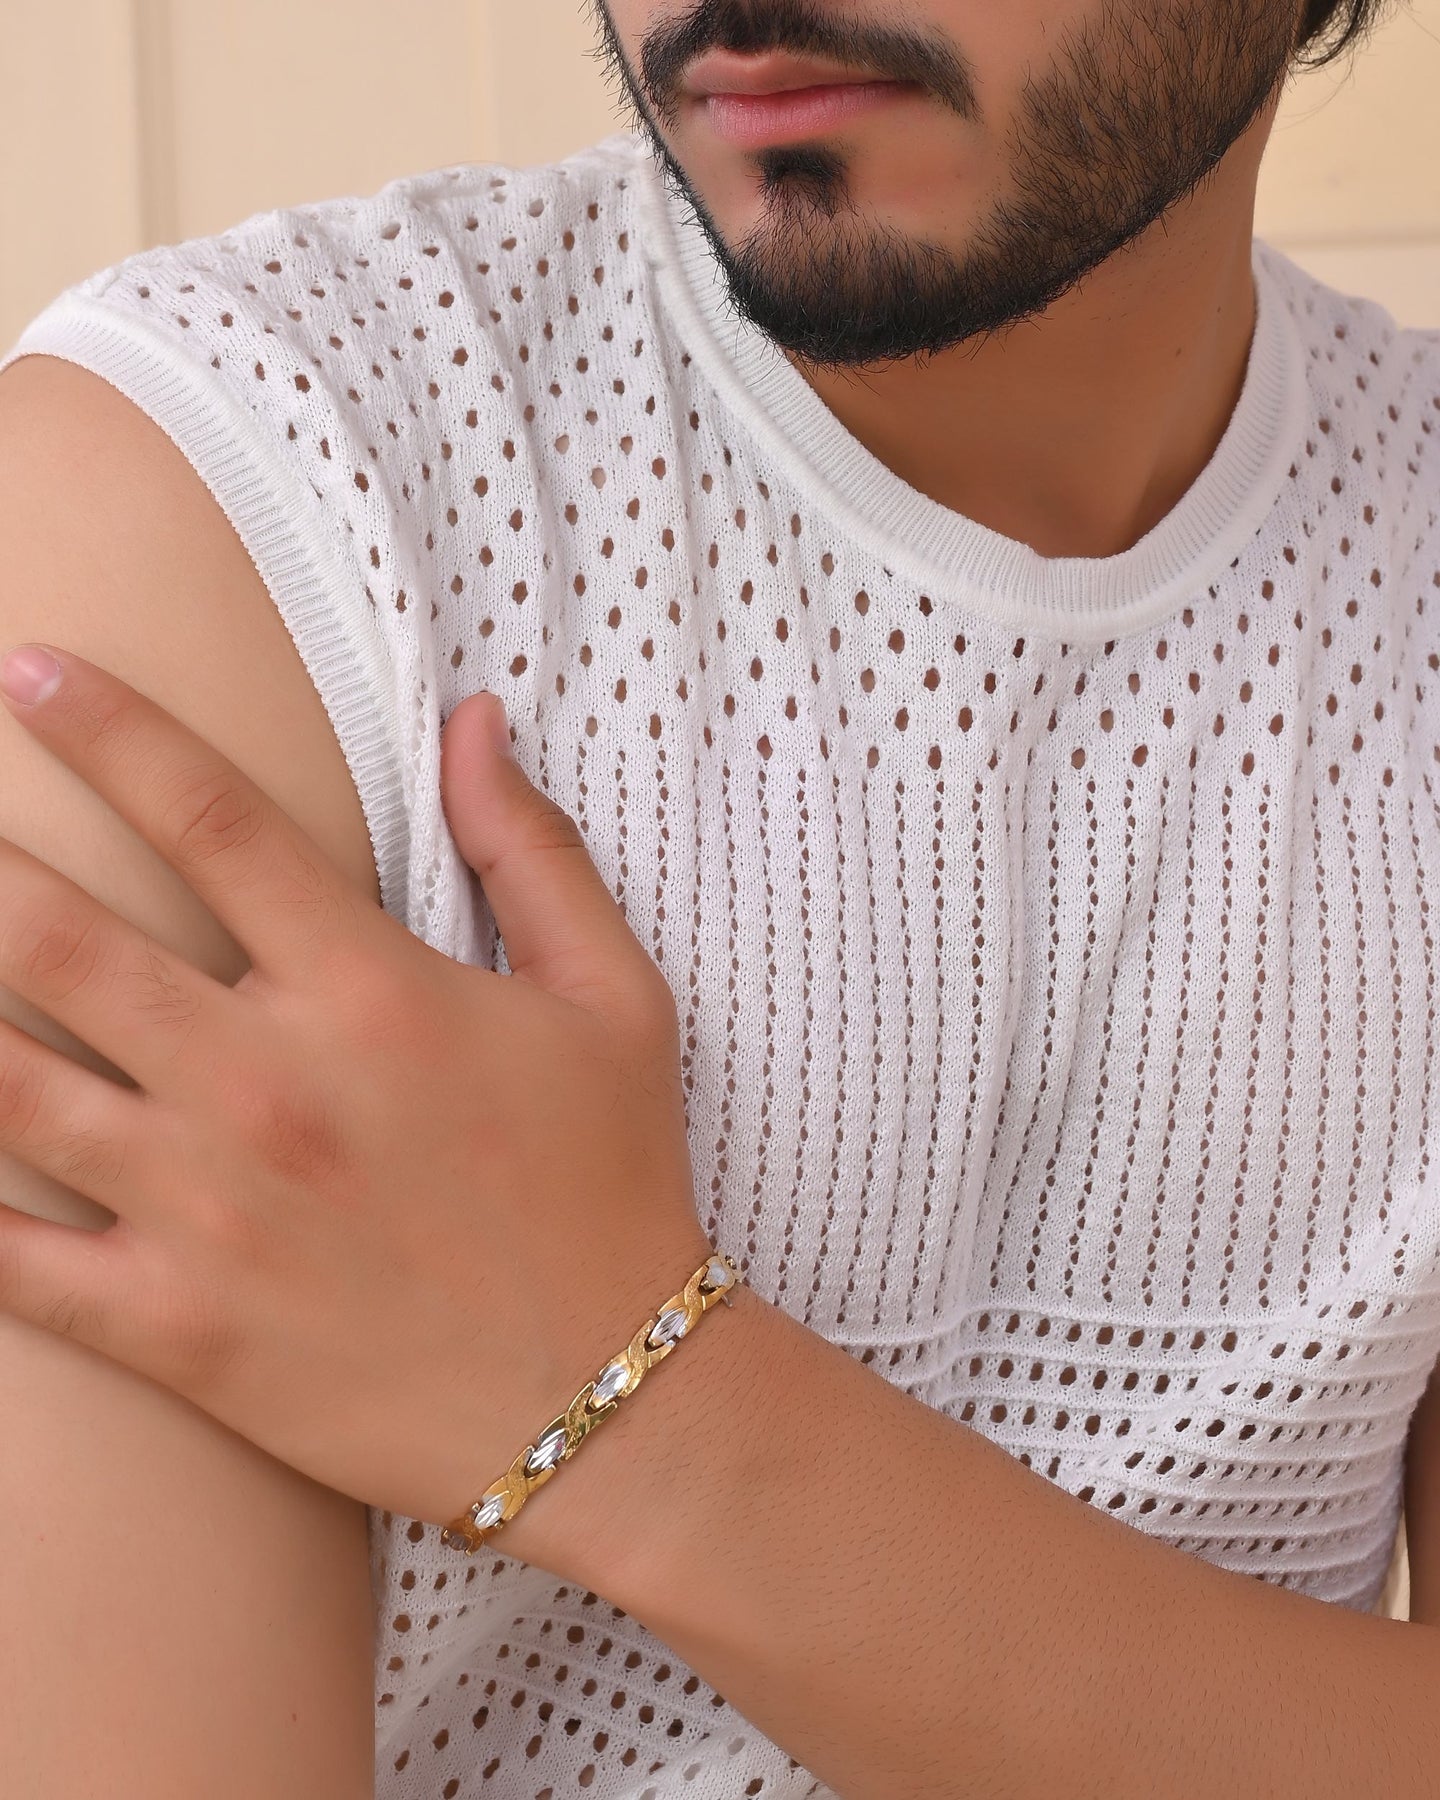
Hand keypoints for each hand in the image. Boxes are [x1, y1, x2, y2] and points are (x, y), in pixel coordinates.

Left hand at [0, 643, 714, 1579]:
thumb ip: (530, 849)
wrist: (610, 1399)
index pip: (207, 816)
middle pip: (63, 938)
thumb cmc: (610, 1183)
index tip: (26, 668)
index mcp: (369, 988)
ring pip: (7, 1085)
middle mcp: (268, 1084)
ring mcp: (207, 1210)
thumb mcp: (613, 997)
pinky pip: (11, 1260)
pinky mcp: (176, 1327)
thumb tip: (471, 718)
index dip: (104, 726)